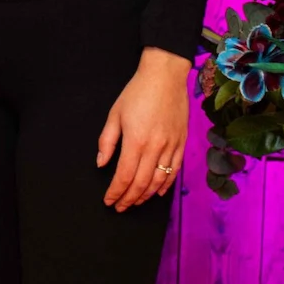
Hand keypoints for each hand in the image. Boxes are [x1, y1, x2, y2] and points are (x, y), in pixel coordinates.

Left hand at [97, 48, 190, 211]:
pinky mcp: (182, 143)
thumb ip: (107, 142)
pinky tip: (157, 192)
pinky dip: (166, 185)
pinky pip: (175, 171)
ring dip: (146, 195)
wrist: (165, 77)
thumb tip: (101, 164)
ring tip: (135, 202)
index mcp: (136, 141)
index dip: (115, 192)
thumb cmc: (136, 93)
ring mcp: (171, 147)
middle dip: (129, 198)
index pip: (124, 176)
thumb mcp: (114, 114)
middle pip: (141, 183)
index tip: (109, 201)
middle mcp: (155, 148)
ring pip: (159, 181)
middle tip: (120, 206)